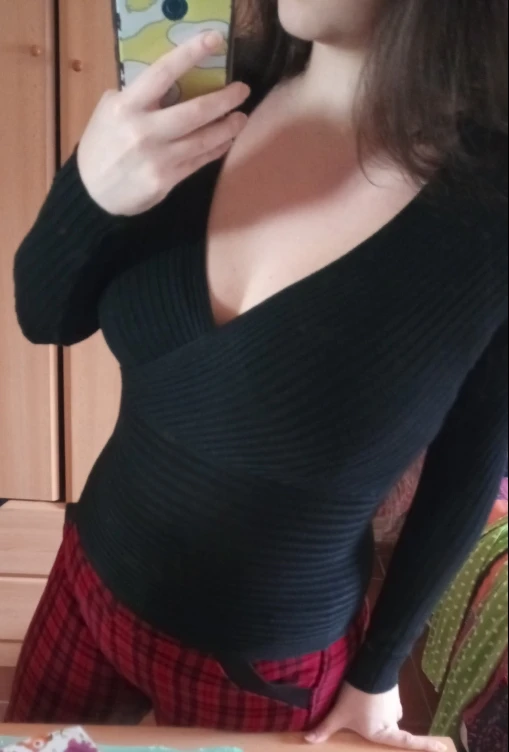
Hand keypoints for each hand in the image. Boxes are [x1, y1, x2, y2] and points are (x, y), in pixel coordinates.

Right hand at [78, 31, 249, 215]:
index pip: (163, 73)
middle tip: (243, 90)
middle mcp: (144, 131)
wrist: (93, 193)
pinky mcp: (167, 180)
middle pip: (195, 111)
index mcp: (127, 106)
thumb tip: (170, 82)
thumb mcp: (109, 111)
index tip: (214, 40)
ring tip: (241, 117)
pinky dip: (216, 149)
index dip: (190, 54)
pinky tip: (227, 140)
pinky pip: (199, 160)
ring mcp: (158, 158)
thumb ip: (137, 96)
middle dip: (225, 99)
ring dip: (228, 127)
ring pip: (203, 139)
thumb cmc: (102, 145)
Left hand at [305, 682, 446, 750]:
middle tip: (366, 715)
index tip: (442, 748)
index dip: (424, 747)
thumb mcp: (339, 713)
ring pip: (389, 714)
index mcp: (382, 731)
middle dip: (382, 726)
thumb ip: (325, 728)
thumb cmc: (356, 696)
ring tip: (361, 703)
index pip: (405, 743)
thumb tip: (308, 740)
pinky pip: (387, 700)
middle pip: (391, 729)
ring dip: (378, 711)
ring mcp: (394, 704)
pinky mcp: (392, 690)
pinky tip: (366, 692)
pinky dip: (378, 699)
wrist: (369, 667)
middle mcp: (392, 720)